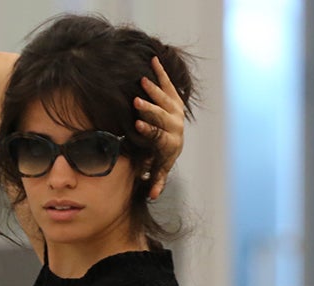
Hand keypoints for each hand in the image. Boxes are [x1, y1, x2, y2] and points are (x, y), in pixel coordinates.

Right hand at [134, 56, 185, 199]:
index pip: (159, 135)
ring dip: (154, 89)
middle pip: (162, 115)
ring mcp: (176, 110)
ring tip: (143, 80)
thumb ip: (157, 180)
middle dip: (150, 108)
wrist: (176, 138)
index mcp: (170, 141)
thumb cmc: (163, 155)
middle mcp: (176, 124)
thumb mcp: (160, 168)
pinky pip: (169, 84)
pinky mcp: (175, 98)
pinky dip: (161, 72)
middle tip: (137, 101)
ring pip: (165, 98)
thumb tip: (153, 196)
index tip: (137, 124)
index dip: (149, 130)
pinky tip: (153, 60)